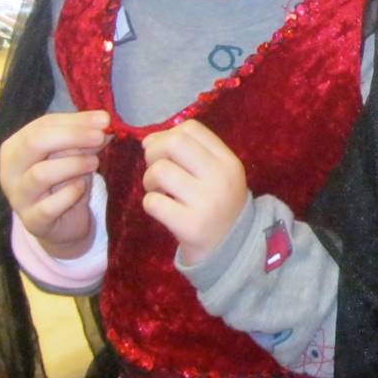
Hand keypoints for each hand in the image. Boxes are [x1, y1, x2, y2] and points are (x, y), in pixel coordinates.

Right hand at [0, 110, 108, 255]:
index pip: (41, 125)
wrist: (62, 224)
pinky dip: (69, 194)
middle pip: (35, 143)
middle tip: (100, 136)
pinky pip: (49, 206)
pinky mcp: (32, 221)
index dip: (74, 121)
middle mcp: (10, 170)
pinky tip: (81, 188)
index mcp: (15, 147)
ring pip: (41, 174)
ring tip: (95, 163)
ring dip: (73, 164)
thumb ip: (84, 138)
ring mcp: (18, 197)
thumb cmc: (64, 182)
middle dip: (72, 136)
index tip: (103, 120)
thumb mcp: (74, 155)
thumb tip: (103, 122)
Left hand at [142, 120, 248, 264]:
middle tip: (156, 170)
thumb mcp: (215, 174)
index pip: (191, 129)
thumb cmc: (216, 205)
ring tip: (158, 191)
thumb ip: (187, 152)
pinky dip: (150, 203)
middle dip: (154, 153)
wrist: (230, 248)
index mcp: (228, 161)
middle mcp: (221, 178)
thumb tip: (148, 140)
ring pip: (160, 171)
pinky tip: (162, 209)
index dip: (167, 135)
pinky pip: (153, 202)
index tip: (164, 153)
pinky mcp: (190, 225)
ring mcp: (207, 202)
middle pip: (174, 143)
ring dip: (149, 180)